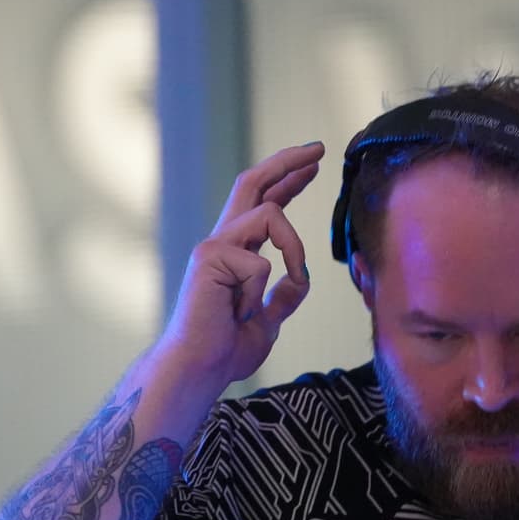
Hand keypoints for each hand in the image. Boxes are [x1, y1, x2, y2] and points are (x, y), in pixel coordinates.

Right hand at [157, 141, 323, 392]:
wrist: (200, 370)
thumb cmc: (226, 350)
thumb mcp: (269, 320)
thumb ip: (283, 297)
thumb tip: (301, 276)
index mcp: (234, 253)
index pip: (263, 204)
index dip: (288, 180)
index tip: (313, 165)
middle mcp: (222, 242)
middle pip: (253, 183)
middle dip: (287, 162)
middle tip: (318, 149)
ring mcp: (213, 247)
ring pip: (269, 214)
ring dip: (294, 246)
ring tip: (294, 277)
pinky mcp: (209, 258)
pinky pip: (260, 263)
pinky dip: (261, 292)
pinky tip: (242, 311)